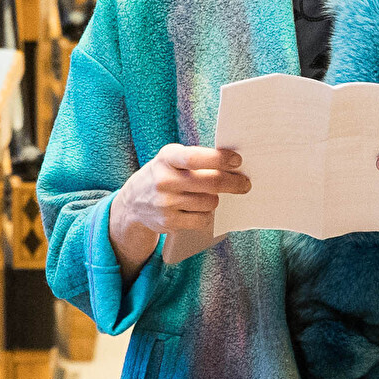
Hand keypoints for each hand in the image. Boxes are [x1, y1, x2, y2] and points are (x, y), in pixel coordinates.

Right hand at [108, 143, 248, 266]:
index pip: (195, 157)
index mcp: (167, 157)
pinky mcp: (169, 222)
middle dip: (233, 183)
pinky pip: (203, 219)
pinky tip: (199, 209)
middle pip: (211, 183)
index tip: (237, 160)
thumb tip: (233, 165)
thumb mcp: (171, 159)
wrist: (133, 203)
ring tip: (207, 196)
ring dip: (215, 199)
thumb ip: (196, 158)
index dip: (220, 159)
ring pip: (210, 202)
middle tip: (245, 183)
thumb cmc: (163, 175)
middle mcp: (164, 179)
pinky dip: (207, 215)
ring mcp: (166, 202)